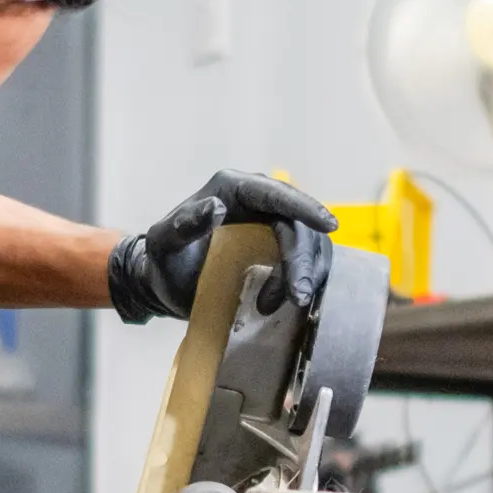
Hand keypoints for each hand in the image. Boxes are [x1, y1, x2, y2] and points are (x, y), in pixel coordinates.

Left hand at [107, 171, 336, 322]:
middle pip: (297, 224)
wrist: (167, 286)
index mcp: (233, 188)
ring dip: (303, 276)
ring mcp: (272, 225)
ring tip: (270, 305)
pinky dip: (302, 282)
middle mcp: (258, 201)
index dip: (304, 208)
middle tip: (297, 296)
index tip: (329, 225)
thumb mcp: (163, 244)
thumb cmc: (163, 263)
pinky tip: (282, 302)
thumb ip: (184, 225)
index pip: (275, 193)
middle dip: (302, 260)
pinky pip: (306, 262)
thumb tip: (216, 208)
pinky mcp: (280, 250)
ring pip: (309, 245)